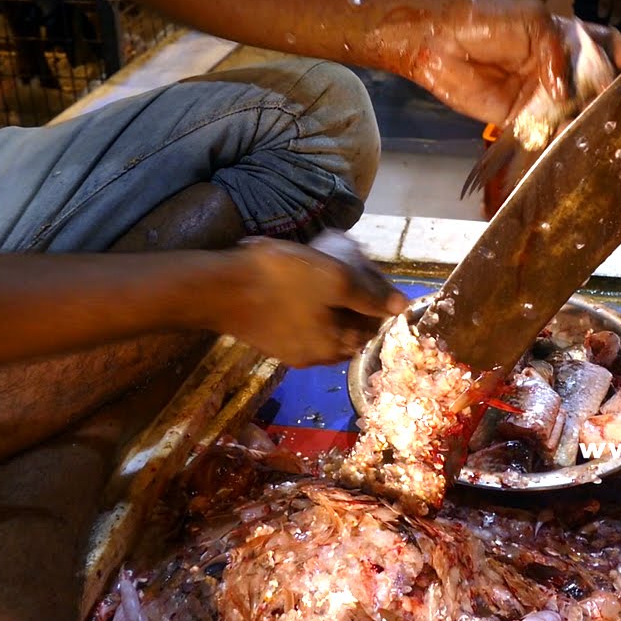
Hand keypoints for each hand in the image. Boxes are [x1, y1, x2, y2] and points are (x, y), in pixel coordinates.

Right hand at [218, 236, 406, 367]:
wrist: (218, 289)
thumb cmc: (281, 280)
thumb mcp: (334, 280)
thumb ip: (369, 295)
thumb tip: (401, 306)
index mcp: (336, 346)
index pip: (374, 325)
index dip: (377, 297)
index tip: (368, 270)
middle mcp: (317, 357)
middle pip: (350, 326)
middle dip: (355, 297)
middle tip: (349, 264)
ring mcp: (291, 350)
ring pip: (326, 323)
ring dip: (331, 299)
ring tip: (325, 270)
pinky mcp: (271, 339)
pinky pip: (302, 321)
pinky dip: (309, 304)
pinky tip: (300, 282)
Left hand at [405, 0, 620, 125]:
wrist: (440, 43)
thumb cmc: (484, 22)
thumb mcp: (530, 24)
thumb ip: (556, 53)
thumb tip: (564, 91)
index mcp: (565, 39)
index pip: (605, 47)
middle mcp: (558, 69)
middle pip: (594, 86)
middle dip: (608, 98)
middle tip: (620, 110)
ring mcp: (541, 95)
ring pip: (573, 113)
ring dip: (587, 124)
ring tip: (601, 133)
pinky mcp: (521, 119)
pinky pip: (545, 133)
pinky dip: (558, 141)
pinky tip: (572, 146)